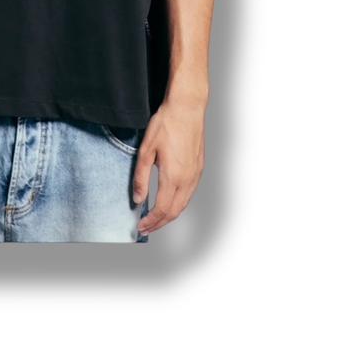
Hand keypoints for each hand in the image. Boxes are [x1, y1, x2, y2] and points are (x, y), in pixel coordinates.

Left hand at [132, 94, 205, 235]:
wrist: (187, 108)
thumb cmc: (167, 123)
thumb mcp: (146, 150)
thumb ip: (141, 177)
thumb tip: (138, 198)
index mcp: (173, 176)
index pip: (162, 209)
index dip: (151, 221)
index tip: (140, 226)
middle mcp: (187, 179)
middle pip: (174, 212)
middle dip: (159, 223)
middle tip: (146, 228)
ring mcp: (195, 174)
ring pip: (183, 204)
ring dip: (169, 216)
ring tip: (156, 219)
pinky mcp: (199, 168)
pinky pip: (189, 194)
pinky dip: (178, 204)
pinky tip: (170, 201)